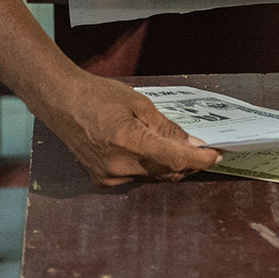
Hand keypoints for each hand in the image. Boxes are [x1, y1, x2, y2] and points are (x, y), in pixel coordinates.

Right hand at [42, 73, 221, 185]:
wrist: (61, 103)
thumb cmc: (100, 96)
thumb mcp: (139, 104)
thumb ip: (166, 128)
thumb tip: (192, 144)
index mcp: (129, 141)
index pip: (174, 159)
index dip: (199, 160)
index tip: (216, 155)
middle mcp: (119, 166)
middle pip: (165, 172)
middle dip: (187, 163)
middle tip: (202, 150)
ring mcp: (109, 177)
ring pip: (152, 177)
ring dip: (168, 166)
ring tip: (179, 149)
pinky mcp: (101, 181)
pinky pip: (135, 178)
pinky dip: (148, 168)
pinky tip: (151, 153)